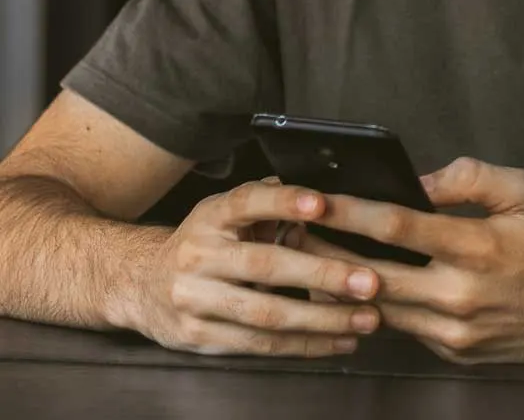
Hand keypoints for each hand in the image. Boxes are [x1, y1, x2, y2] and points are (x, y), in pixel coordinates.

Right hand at [120, 180, 384, 356]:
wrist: (138, 283)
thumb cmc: (204, 242)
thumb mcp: (226, 212)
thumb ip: (267, 201)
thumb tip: (318, 194)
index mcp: (211, 216)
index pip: (248, 202)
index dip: (284, 202)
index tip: (322, 204)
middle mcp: (199, 255)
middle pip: (265, 267)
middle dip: (323, 276)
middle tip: (369, 282)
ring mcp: (194, 300)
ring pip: (265, 314)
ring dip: (322, 320)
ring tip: (366, 320)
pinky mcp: (197, 337)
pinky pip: (257, 345)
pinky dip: (301, 345)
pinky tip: (336, 342)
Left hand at [303, 157, 523, 362]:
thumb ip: (471, 178)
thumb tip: (422, 181)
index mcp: (479, 247)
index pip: (396, 226)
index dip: (348, 212)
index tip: (314, 200)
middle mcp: (462, 295)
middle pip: (373, 274)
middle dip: (327, 252)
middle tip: (295, 232)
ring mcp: (457, 332)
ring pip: (384, 307)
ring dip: (348, 285)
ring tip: (318, 259)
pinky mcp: (458, 354)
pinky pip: (409, 328)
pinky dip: (387, 306)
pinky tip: (371, 287)